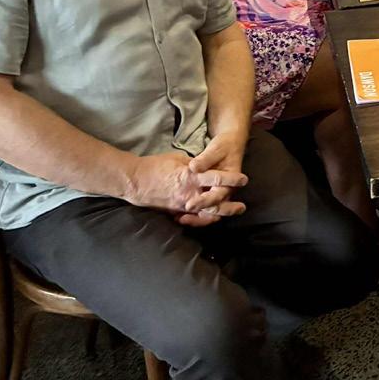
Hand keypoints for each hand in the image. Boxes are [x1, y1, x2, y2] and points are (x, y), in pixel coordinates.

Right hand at [126, 148, 247, 225]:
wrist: (134, 180)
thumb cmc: (155, 165)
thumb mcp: (178, 159)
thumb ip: (194, 165)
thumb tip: (204, 168)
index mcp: (191, 177)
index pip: (216, 178)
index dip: (231, 179)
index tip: (244, 179)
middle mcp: (189, 193)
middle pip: (215, 203)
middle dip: (230, 206)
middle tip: (242, 207)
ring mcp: (182, 204)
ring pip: (205, 214)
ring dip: (219, 215)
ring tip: (229, 215)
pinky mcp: (175, 211)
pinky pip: (192, 218)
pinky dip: (202, 220)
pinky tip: (210, 219)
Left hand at [177, 131, 249, 224]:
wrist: (230, 144)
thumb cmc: (224, 146)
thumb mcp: (216, 149)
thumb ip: (206, 159)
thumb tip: (193, 167)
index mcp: (231, 182)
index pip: (218, 196)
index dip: (204, 201)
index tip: (189, 205)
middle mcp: (226, 191)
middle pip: (215, 209)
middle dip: (199, 216)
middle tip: (183, 217)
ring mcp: (218, 193)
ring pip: (209, 212)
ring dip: (196, 218)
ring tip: (179, 219)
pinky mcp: (210, 193)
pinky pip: (204, 207)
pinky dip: (194, 213)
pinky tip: (179, 214)